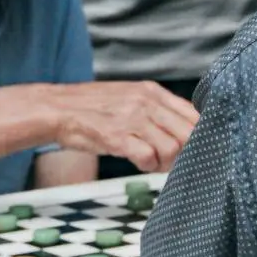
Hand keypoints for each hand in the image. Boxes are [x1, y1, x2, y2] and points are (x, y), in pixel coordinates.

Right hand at [49, 82, 199, 172]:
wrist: (57, 109)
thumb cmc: (93, 108)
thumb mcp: (130, 98)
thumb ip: (157, 110)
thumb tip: (185, 131)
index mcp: (152, 91)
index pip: (194, 114)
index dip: (200, 135)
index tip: (196, 148)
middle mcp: (146, 102)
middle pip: (189, 133)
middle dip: (186, 153)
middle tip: (172, 161)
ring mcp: (132, 118)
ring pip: (173, 147)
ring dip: (166, 162)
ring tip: (152, 162)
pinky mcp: (117, 136)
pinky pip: (148, 157)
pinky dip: (148, 165)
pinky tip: (138, 162)